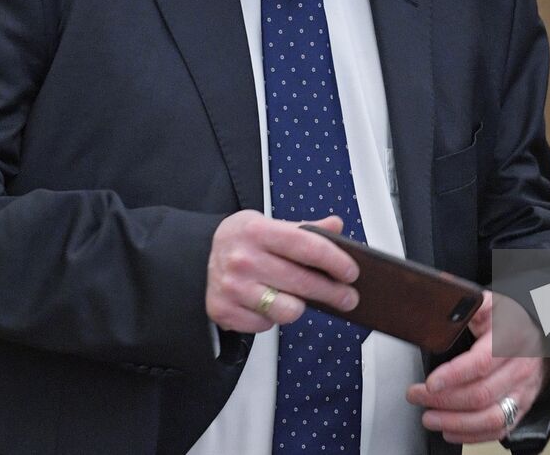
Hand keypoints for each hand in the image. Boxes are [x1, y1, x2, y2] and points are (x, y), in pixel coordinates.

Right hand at [205, 211, 359, 332]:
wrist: (197, 256)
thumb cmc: (241, 241)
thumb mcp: (268, 225)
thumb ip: (303, 229)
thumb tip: (336, 225)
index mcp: (257, 231)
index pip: (306, 246)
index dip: (335, 260)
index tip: (352, 272)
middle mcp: (242, 259)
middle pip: (302, 282)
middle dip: (333, 293)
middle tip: (348, 297)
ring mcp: (232, 287)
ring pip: (287, 310)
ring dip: (300, 306)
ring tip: (300, 298)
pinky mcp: (224, 311)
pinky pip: (266, 324)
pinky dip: (272, 317)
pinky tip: (269, 303)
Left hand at [405, 291, 549, 444]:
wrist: (543, 335)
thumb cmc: (511, 320)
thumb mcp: (492, 304)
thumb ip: (467, 302)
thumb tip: (440, 289)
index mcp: (509, 339)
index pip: (481, 363)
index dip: (453, 376)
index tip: (429, 382)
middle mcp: (519, 368)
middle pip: (480, 394)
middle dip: (443, 400)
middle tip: (416, 396)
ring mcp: (522, 391)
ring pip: (491, 418)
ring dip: (455, 423)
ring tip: (429, 418)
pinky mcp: (522, 408)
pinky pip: (499, 431)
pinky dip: (472, 436)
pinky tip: (450, 430)